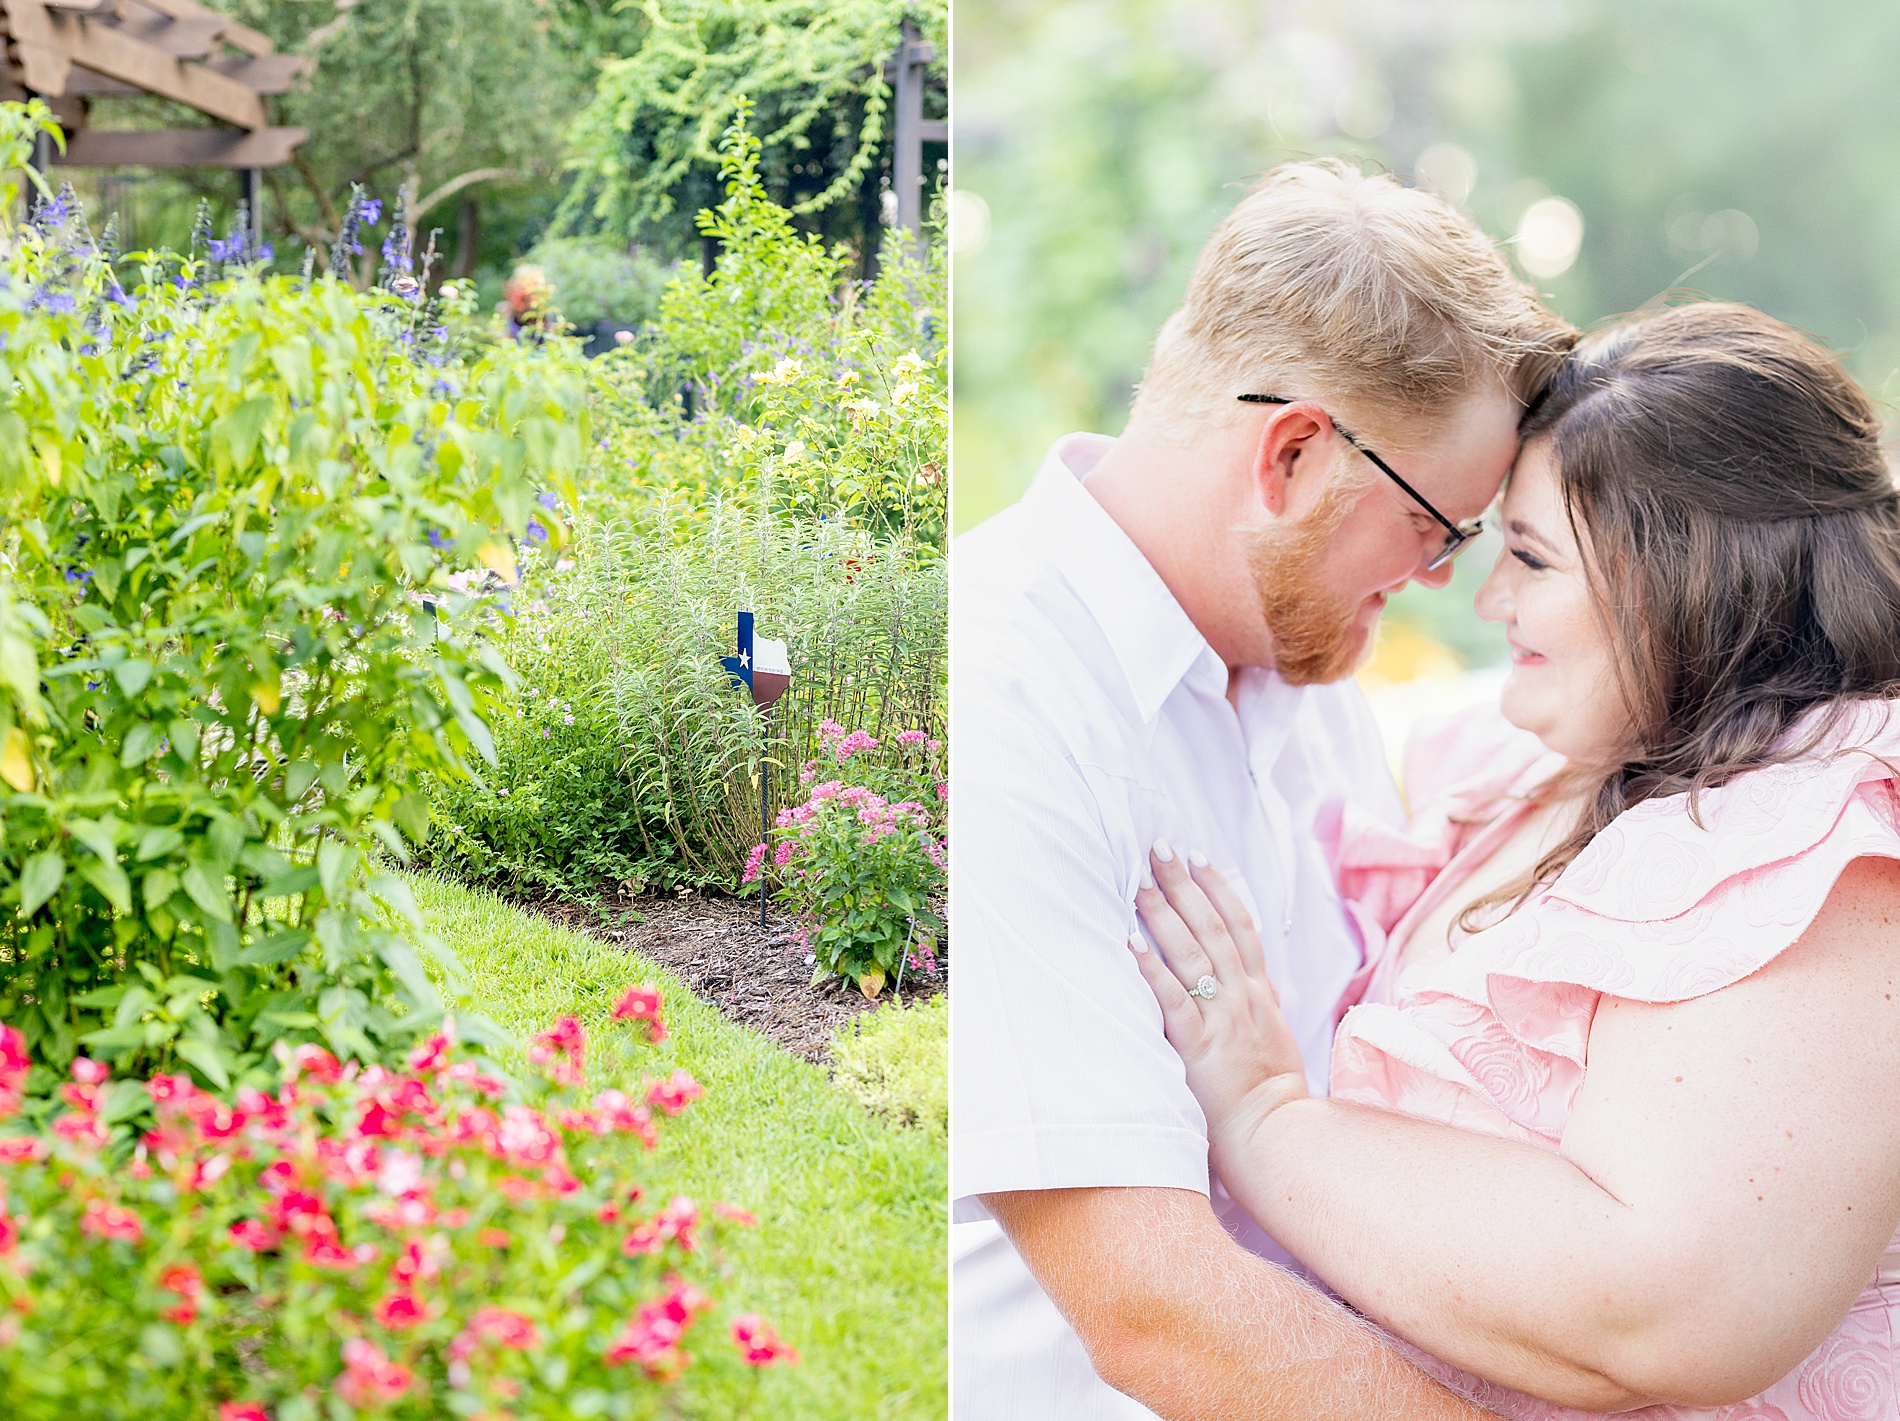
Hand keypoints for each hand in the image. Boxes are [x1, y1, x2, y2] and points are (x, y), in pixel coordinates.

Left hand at [1132, 843, 1309, 1166]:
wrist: (1275, 1132)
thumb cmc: (1271, 1092)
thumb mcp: (1273, 1033)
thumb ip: (1256, 1000)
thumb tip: (1240, 975)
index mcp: (1260, 992)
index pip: (1241, 926)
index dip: (1218, 887)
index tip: (1199, 856)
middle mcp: (1242, 996)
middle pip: (1212, 927)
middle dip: (1184, 885)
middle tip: (1158, 849)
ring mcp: (1222, 1018)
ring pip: (1191, 953)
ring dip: (1162, 914)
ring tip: (1138, 882)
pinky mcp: (1198, 1045)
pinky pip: (1172, 999)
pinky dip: (1151, 969)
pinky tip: (1130, 944)